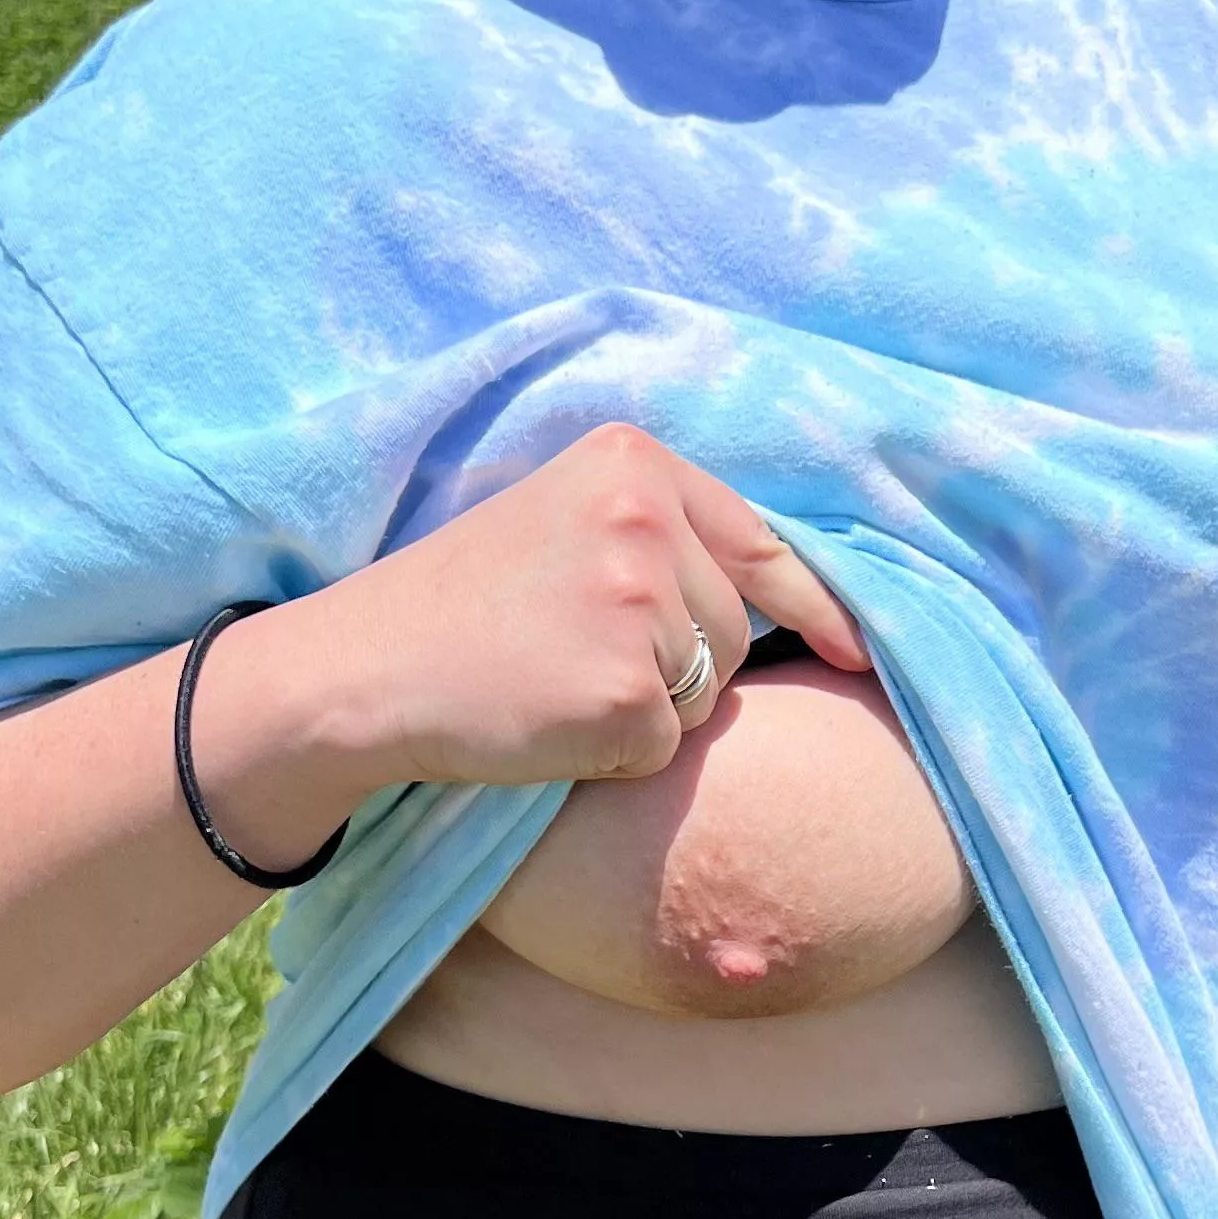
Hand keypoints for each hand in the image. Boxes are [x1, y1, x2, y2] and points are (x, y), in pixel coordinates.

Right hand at [307, 424, 870, 791]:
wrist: (362, 670)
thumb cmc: (461, 607)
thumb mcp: (561, 522)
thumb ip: (658, 534)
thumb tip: (785, 598)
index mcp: (632, 461)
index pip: (761, 540)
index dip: (815, 606)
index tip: (855, 652)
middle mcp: (645, 516)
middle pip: (735, 627)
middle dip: (679, 664)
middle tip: (568, 656)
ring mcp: (638, 602)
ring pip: (706, 692)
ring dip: (646, 711)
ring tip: (552, 681)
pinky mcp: (626, 689)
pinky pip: (665, 749)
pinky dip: (615, 758)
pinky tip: (546, 722)